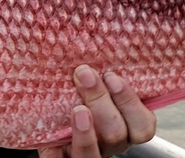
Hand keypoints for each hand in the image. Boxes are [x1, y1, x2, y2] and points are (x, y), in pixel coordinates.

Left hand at [39, 65, 156, 157]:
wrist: (42, 123)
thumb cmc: (71, 96)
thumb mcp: (91, 85)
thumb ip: (99, 74)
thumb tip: (95, 38)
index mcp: (124, 126)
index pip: (143, 126)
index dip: (130, 102)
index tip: (112, 76)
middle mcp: (109, 145)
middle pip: (118, 133)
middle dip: (103, 102)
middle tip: (86, 75)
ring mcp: (87, 154)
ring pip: (97, 150)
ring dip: (88, 128)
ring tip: (77, 107)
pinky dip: (70, 143)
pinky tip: (62, 131)